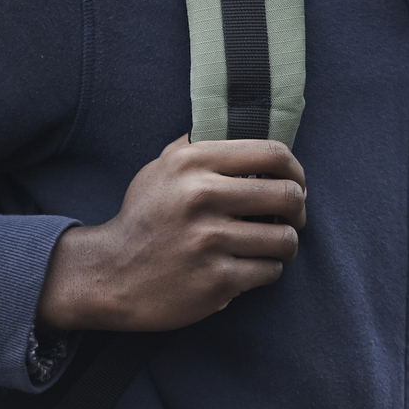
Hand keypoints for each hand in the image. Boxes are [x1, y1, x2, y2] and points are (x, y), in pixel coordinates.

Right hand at [35, 135, 305, 331]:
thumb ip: (202, 146)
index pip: (273, 153)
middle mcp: (201, 197)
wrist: (109, 274)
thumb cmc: (145, 218)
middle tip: (293, 218)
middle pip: (287, 196)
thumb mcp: (162, 168)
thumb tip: (250, 128)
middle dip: (298, 210)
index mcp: (192, 162)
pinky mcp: (216, 280)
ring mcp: (209, 241)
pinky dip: (267, 270)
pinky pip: (269, 271)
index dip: (296, 170)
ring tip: (273, 246)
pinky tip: (250, 268)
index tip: (296, 183)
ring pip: (284, 238)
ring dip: (286, 244)